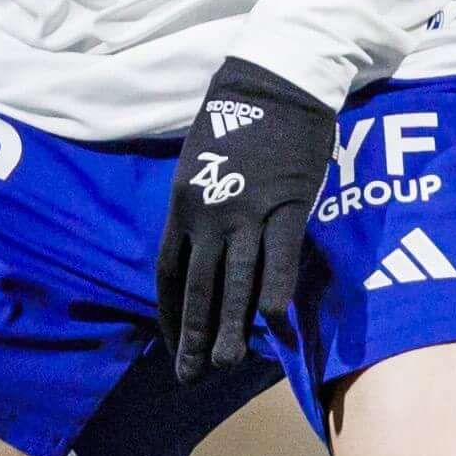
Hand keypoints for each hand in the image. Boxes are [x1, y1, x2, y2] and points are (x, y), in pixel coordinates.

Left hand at [154, 58, 333, 381]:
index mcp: (181, 204)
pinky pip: (280, 258)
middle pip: (196, 288)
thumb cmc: (238, 119)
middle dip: (193, 337)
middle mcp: (207, 214)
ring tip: (226, 368)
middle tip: (191, 377)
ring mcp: (247, 212)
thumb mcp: (201, 162)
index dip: (170, 315)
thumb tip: (202, 246)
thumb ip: (199, 207)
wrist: (275, 78)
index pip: (168, 274)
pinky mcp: (287, 205)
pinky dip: (275, 293)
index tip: (175, 344)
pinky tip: (275, 327)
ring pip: (234, 283)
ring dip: (230, 330)